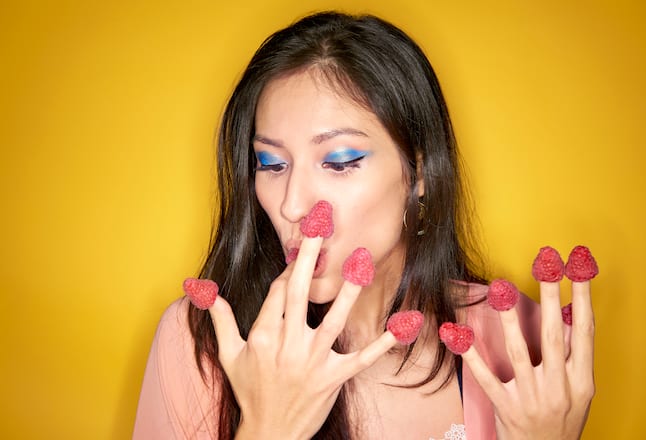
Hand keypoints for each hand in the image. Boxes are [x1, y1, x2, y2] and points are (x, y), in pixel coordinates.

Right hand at [207, 235, 396, 438]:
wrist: (270, 434)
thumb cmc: (250, 392)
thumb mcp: (229, 357)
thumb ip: (221, 322)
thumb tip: (208, 293)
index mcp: (262, 337)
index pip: (277, 293)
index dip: (288, 270)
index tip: (298, 251)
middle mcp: (287, 345)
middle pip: (299, 293)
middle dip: (309, 258)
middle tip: (320, 227)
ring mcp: (313, 361)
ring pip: (333, 319)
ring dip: (347, 291)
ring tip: (360, 263)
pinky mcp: (334, 378)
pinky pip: (361, 357)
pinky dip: (382, 343)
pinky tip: (401, 326)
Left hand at [461, 279, 594, 438]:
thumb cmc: (562, 421)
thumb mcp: (578, 392)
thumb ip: (572, 359)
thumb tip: (564, 316)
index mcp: (581, 382)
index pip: (584, 333)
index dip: (582, 300)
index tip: (578, 271)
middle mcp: (559, 388)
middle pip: (554, 335)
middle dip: (551, 297)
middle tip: (546, 265)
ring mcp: (532, 399)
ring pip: (520, 352)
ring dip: (510, 319)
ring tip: (502, 290)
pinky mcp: (507, 407)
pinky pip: (487, 377)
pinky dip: (473, 356)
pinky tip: (459, 335)